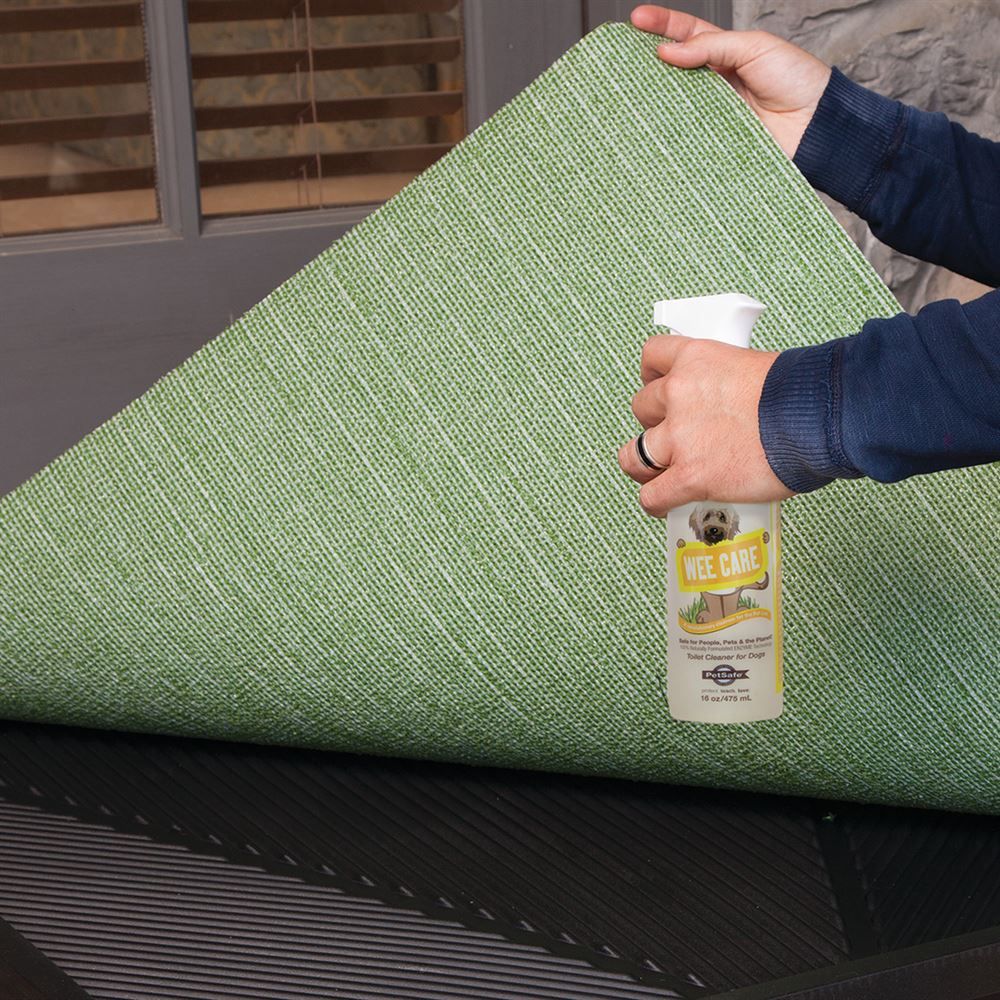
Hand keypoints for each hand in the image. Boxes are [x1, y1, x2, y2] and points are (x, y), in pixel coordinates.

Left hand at [617, 336, 793, 516]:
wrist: (815, 419)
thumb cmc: (801, 394)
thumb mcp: (753, 366)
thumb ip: (725, 383)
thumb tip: (726, 404)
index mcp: (695, 359)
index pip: (652, 357)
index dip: (654, 377)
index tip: (661, 388)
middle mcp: (679, 394)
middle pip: (642, 408)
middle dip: (657, 423)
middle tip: (676, 435)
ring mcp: (680, 437)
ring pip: (633, 455)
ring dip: (644, 466)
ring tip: (658, 473)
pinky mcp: (689, 475)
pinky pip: (652, 495)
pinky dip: (656, 501)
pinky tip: (666, 502)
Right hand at [630, 5, 830, 158]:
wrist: (816, 125)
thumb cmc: (796, 79)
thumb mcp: (755, 48)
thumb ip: (712, 47)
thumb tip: (668, 52)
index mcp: (725, 54)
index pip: (687, 35)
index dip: (662, 26)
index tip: (636, 20)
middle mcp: (714, 83)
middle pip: (672, 71)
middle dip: (646, 63)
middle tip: (621, 58)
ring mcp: (711, 113)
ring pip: (673, 105)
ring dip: (652, 99)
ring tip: (629, 91)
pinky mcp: (712, 142)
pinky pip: (685, 137)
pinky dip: (669, 133)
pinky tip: (651, 128)